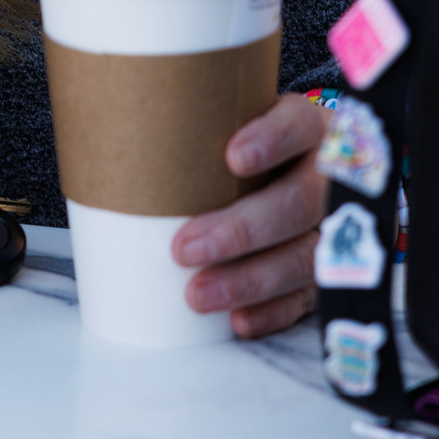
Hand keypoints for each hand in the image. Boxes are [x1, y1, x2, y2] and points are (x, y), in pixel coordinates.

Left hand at [171, 94, 329, 338]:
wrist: (292, 164)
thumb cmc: (240, 137)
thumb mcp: (230, 117)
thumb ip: (194, 121)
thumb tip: (103, 120)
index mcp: (307, 126)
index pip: (298, 125)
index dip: (271, 140)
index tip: (231, 157)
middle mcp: (328, 174)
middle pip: (299, 202)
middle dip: (241, 229)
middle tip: (184, 247)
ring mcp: (336, 226)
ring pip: (305, 256)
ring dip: (249, 280)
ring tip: (197, 294)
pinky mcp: (330, 270)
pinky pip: (308, 298)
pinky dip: (273, 311)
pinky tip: (239, 321)